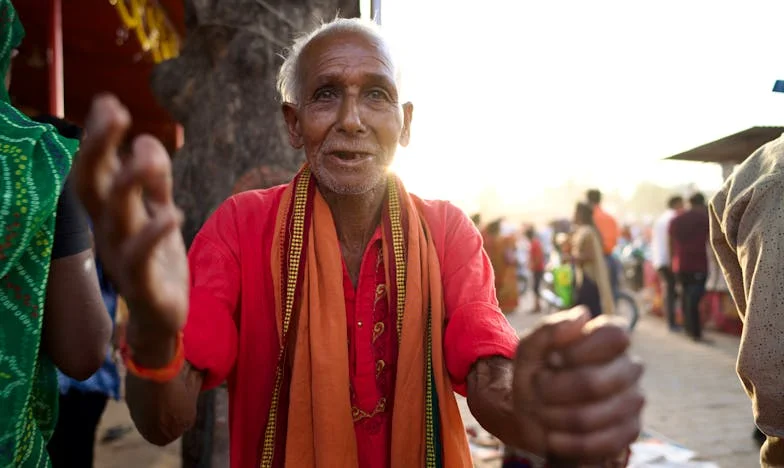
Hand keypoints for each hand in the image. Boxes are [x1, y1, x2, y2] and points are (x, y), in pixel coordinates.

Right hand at [73, 95, 188, 337]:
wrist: (162, 318)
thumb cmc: (156, 259)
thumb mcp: (158, 212)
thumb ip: (154, 180)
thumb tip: (146, 140)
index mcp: (109, 213)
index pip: (96, 169)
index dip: (99, 137)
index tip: (108, 100)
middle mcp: (107, 231)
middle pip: (92, 187)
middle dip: (100, 148)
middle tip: (116, 113)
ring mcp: (121, 259)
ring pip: (115, 218)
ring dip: (128, 185)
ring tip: (148, 154)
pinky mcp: (143, 284)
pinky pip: (142, 258)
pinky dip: (154, 235)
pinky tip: (172, 214)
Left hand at [511, 308, 643, 462]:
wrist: (533, 415)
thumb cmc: (537, 374)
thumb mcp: (530, 349)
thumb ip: (551, 328)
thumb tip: (583, 315)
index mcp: (610, 337)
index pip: (615, 335)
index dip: (580, 350)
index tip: (552, 360)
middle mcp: (629, 366)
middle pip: (595, 382)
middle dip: (555, 390)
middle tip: (538, 389)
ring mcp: (633, 399)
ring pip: (596, 415)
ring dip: (557, 417)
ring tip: (543, 413)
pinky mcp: (630, 431)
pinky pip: (604, 442)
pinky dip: (570, 443)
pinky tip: (554, 438)